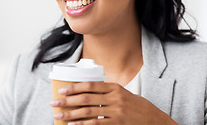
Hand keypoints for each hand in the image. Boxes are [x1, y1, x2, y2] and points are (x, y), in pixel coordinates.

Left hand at [50, 82, 176, 124]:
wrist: (152, 119)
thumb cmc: (135, 106)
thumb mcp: (122, 94)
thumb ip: (106, 91)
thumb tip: (85, 91)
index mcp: (114, 87)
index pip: (90, 85)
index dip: (74, 87)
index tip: (62, 89)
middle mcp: (114, 98)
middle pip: (86, 98)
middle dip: (67, 100)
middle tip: (54, 102)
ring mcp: (116, 112)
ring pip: (88, 112)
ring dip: (71, 114)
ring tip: (59, 115)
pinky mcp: (117, 124)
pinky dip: (82, 124)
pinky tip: (72, 124)